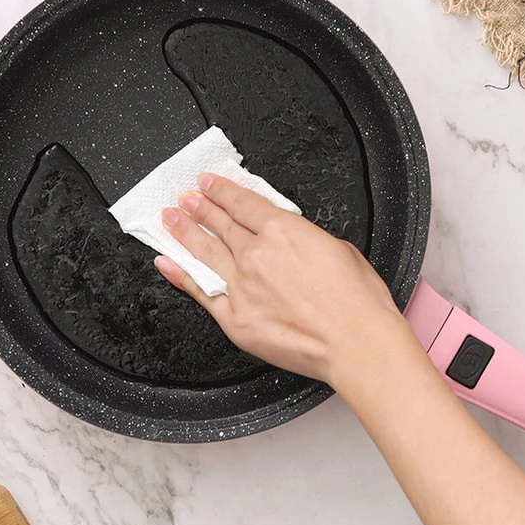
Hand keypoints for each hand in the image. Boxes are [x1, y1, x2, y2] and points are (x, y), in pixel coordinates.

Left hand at [155, 174, 407, 382]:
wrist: (354, 341)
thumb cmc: (356, 300)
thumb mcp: (338, 249)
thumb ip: (306, 241)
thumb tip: (295, 244)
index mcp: (282, 230)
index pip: (241, 202)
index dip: (220, 190)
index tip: (207, 183)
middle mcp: (255, 254)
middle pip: (219, 224)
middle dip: (199, 208)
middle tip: (185, 199)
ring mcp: (241, 286)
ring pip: (204, 251)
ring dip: (184, 232)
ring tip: (170, 220)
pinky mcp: (234, 318)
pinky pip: (200, 292)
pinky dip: (180, 276)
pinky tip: (168, 263)